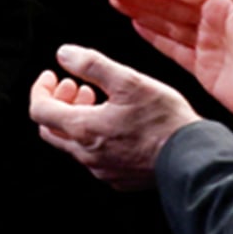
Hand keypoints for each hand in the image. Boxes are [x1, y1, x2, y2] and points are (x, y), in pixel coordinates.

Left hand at [28, 44, 199, 189]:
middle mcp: (87, 155)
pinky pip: (93, 157)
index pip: (39, 110)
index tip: (52, 75)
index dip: (40, 88)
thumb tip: (63, 54)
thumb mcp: (128, 80)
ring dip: (77, 118)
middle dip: (58, 103)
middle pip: (50, 128)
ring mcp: (102, 170)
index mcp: (83, 129)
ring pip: (72, 143)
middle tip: (77, 86)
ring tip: (98, 99)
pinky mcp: (118, 179)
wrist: (194, 160)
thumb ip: (92, 64)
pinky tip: (115, 123)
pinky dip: (93, 136)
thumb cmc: (164, 120)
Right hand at [103, 0, 232, 129]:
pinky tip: (137, 25)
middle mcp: (212, 20)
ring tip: (115, 2)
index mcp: (222, 5)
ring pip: (165, 21)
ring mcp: (206, 44)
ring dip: (141, 10)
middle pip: (167, 1)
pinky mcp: (203, 67)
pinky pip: (172, 46)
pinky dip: (153, 35)